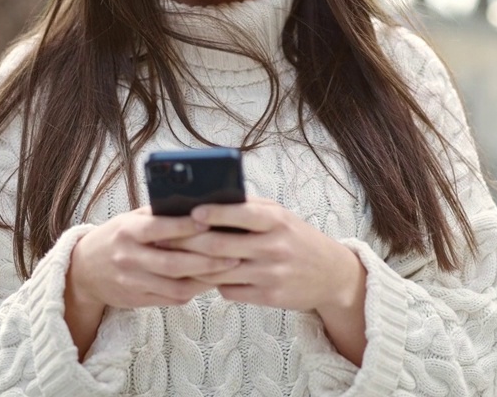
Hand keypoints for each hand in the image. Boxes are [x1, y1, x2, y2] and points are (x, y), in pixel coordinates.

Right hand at [67, 207, 242, 310]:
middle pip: (173, 263)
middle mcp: (129, 258)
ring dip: (205, 279)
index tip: (209, 221)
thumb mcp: (130, 220)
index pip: (159, 228)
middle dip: (207, 260)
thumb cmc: (116, 237)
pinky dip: (193, 290)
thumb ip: (158, 215)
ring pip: (175, 285)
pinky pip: (170, 299)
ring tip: (229, 269)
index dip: (185, 226)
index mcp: (127, 232)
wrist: (83, 271)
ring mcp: (133, 282)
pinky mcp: (137, 300)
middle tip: (234, 254)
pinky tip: (210, 281)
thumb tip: (196, 204)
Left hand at [164, 197, 366, 313]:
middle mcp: (274, 247)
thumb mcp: (281, 216)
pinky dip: (215, 284)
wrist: (331, 274)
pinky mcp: (269, 297)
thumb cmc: (296, 238)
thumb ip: (250, 207)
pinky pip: (230, 291)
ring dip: (195, 266)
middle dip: (190, 243)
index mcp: (276, 221)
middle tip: (165, 239)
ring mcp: (271, 274)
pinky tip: (206, 277)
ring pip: (220, 272)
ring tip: (174, 259)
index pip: (242, 214)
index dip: (215, 213)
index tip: (191, 212)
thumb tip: (208, 199)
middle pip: (222, 246)